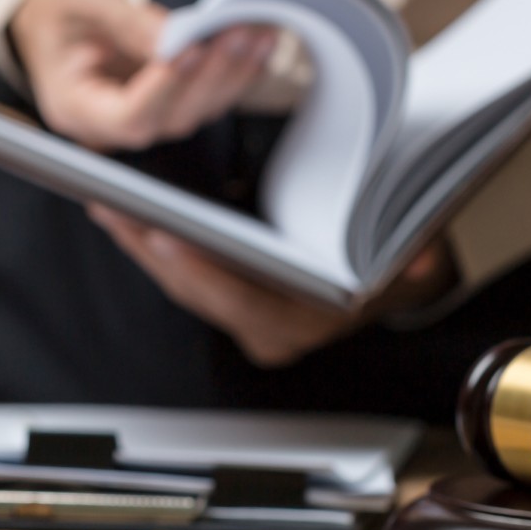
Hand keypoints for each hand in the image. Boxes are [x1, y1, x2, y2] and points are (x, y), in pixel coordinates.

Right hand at [9, 0, 276, 151]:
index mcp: (75, 107)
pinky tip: (255, 43)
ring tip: (256, 32)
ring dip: (232, 72)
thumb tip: (171, 37)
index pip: (126, 116)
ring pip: (196, 110)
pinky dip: (234, 70)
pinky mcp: (166, 103)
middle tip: (238, 33)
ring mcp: (141, 116)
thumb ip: (124, 22)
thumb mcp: (78, 2)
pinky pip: (205, 96)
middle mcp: (110, 124)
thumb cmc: (56, 14)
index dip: (164, 89)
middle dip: (210, 74)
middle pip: (170, 118)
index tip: (190, 50)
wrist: (52, 21)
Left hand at [89, 205, 455, 367]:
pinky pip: (181, 273)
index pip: (245, 303)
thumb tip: (424, 256)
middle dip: (152, 249)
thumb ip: (418, 255)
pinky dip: (152, 240)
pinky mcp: (225, 296)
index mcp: (308, 323)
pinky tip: (122, 209)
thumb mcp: (413, 254)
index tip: (168, 237)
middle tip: (114, 207)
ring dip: (140, 241)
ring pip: (181, 283)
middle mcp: (269, 330)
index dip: (205, 272)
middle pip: (197, 292)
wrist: (391, 277)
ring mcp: (243, 316)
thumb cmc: (394, 258)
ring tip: (106, 199)